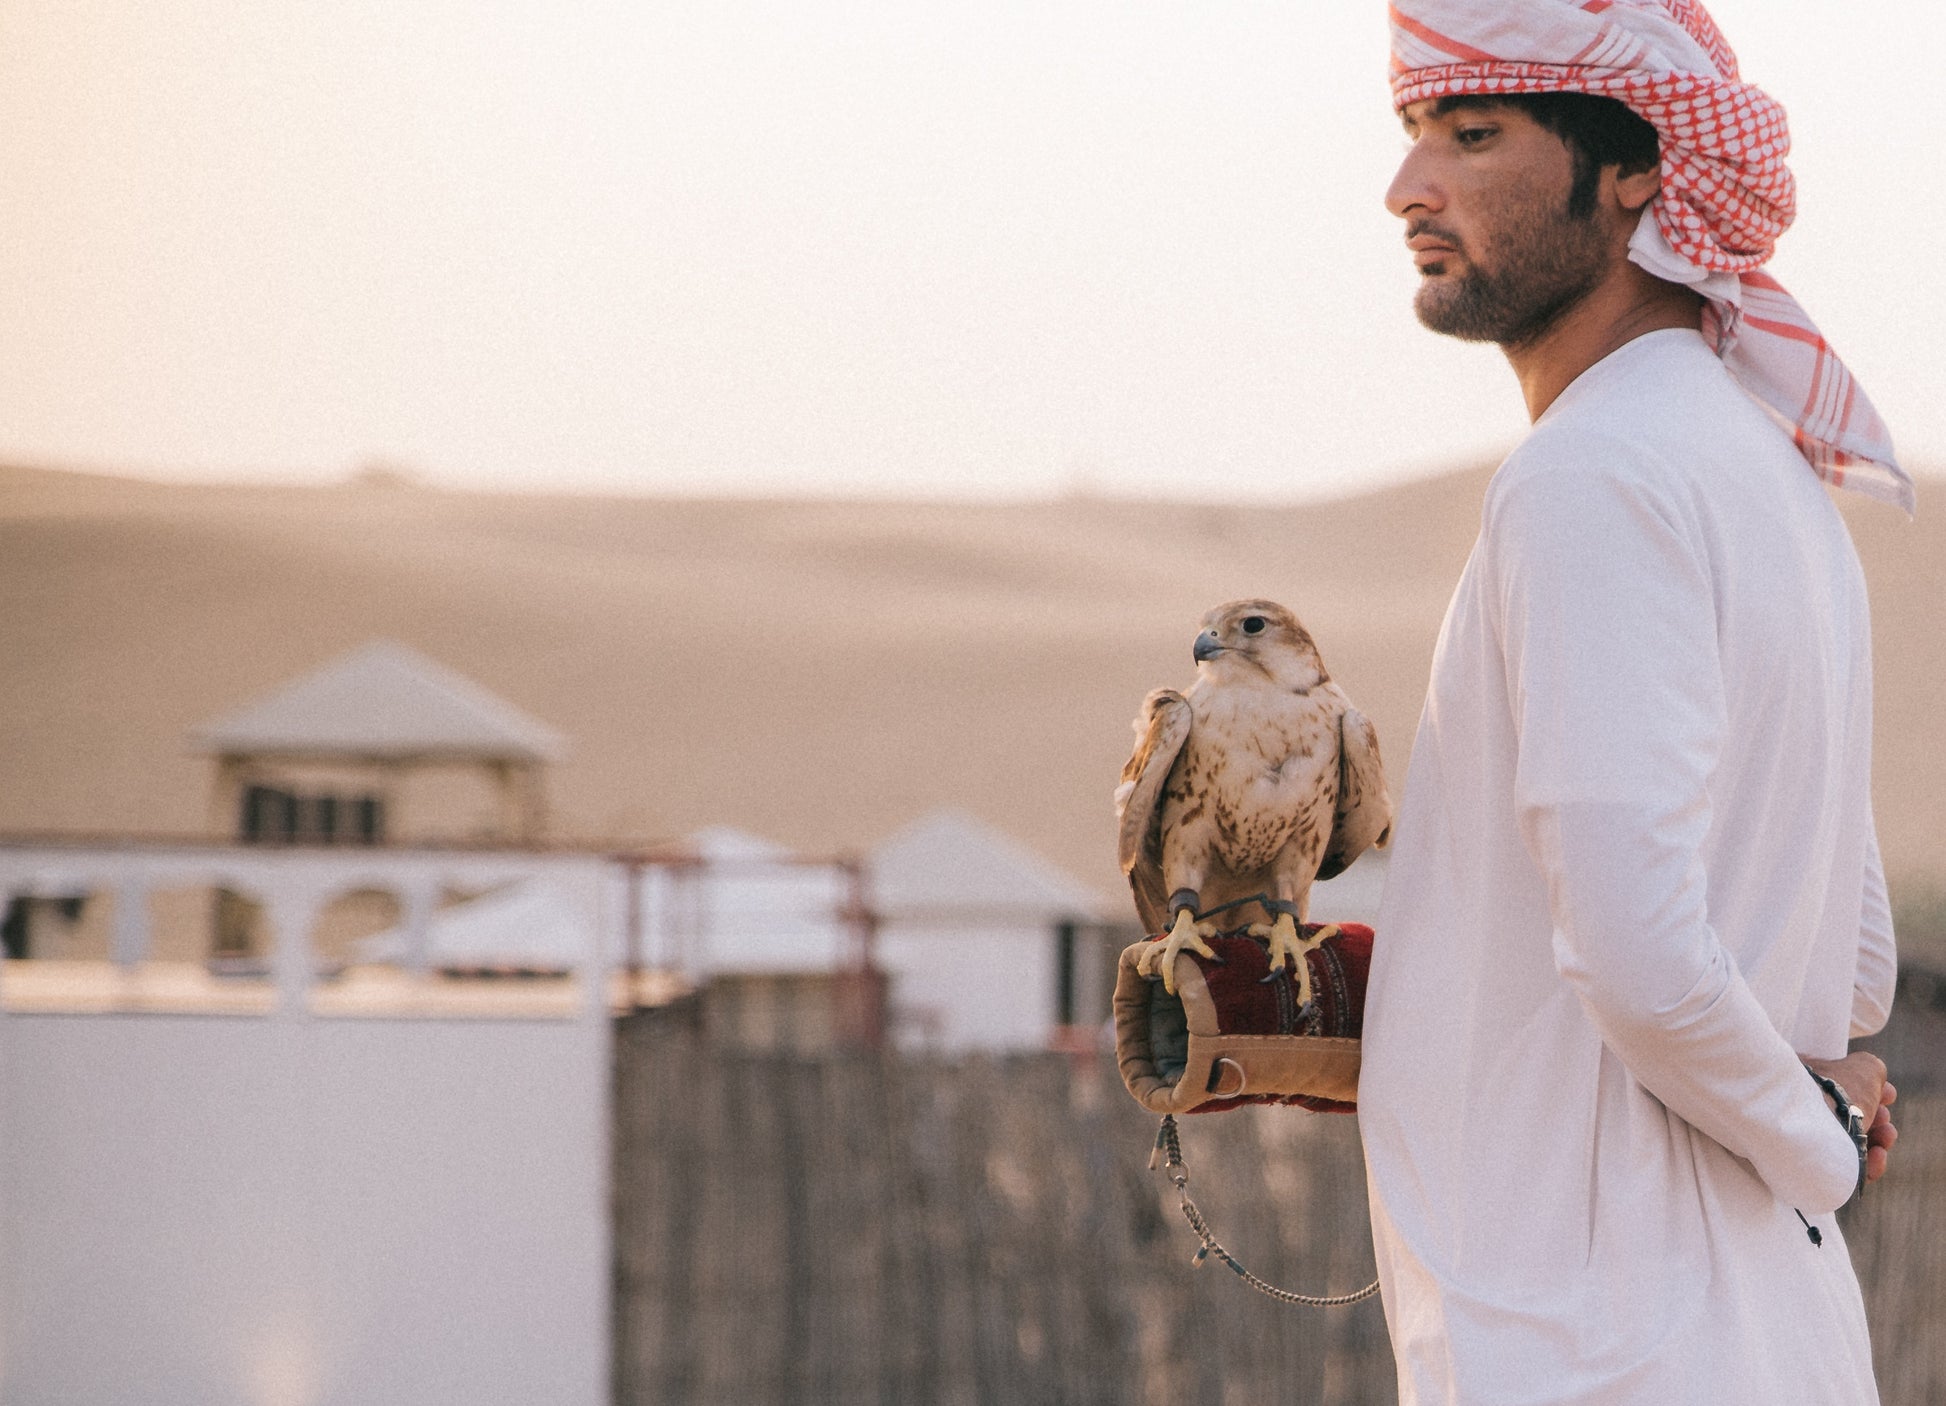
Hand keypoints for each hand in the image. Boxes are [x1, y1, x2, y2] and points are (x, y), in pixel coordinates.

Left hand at [1802, 1051, 1897, 1182]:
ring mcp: (1801, 1138)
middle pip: (1845, 1114)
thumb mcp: (1862, 1068)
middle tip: (1884, 1118)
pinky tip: (1879, 1154)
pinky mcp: (1812, 1167)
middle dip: (1876, 1116)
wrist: (1812, 1125)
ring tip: (1886, 1136)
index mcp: (1799, 1076)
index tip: (1888, 1095)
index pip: (1837, 1085)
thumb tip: (1874, 1080)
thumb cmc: (1836, 1091)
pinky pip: (1844, 1167)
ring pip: (1847, 1142)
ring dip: (1877, 1139)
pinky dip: (1868, 1163)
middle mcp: (1794, 1106)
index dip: (1867, 1089)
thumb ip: (1870, 1070)